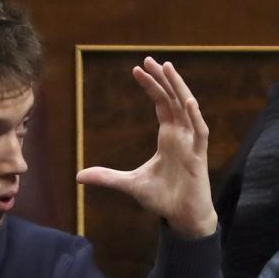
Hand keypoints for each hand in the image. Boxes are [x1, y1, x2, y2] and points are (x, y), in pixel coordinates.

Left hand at [77, 57, 217, 238]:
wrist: (182, 218)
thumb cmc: (162, 199)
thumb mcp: (130, 184)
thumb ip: (107, 177)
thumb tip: (78, 176)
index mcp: (168, 137)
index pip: (162, 104)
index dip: (152, 86)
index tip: (138, 69)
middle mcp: (181, 136)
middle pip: (173, 100)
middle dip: (163, 79)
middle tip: (151, 59)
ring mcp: (191, 145)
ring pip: (187, 108)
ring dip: (178, 88)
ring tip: (168, 68)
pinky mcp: (198, 157)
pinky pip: (200, 132)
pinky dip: (195, 116)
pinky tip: (188, 101)